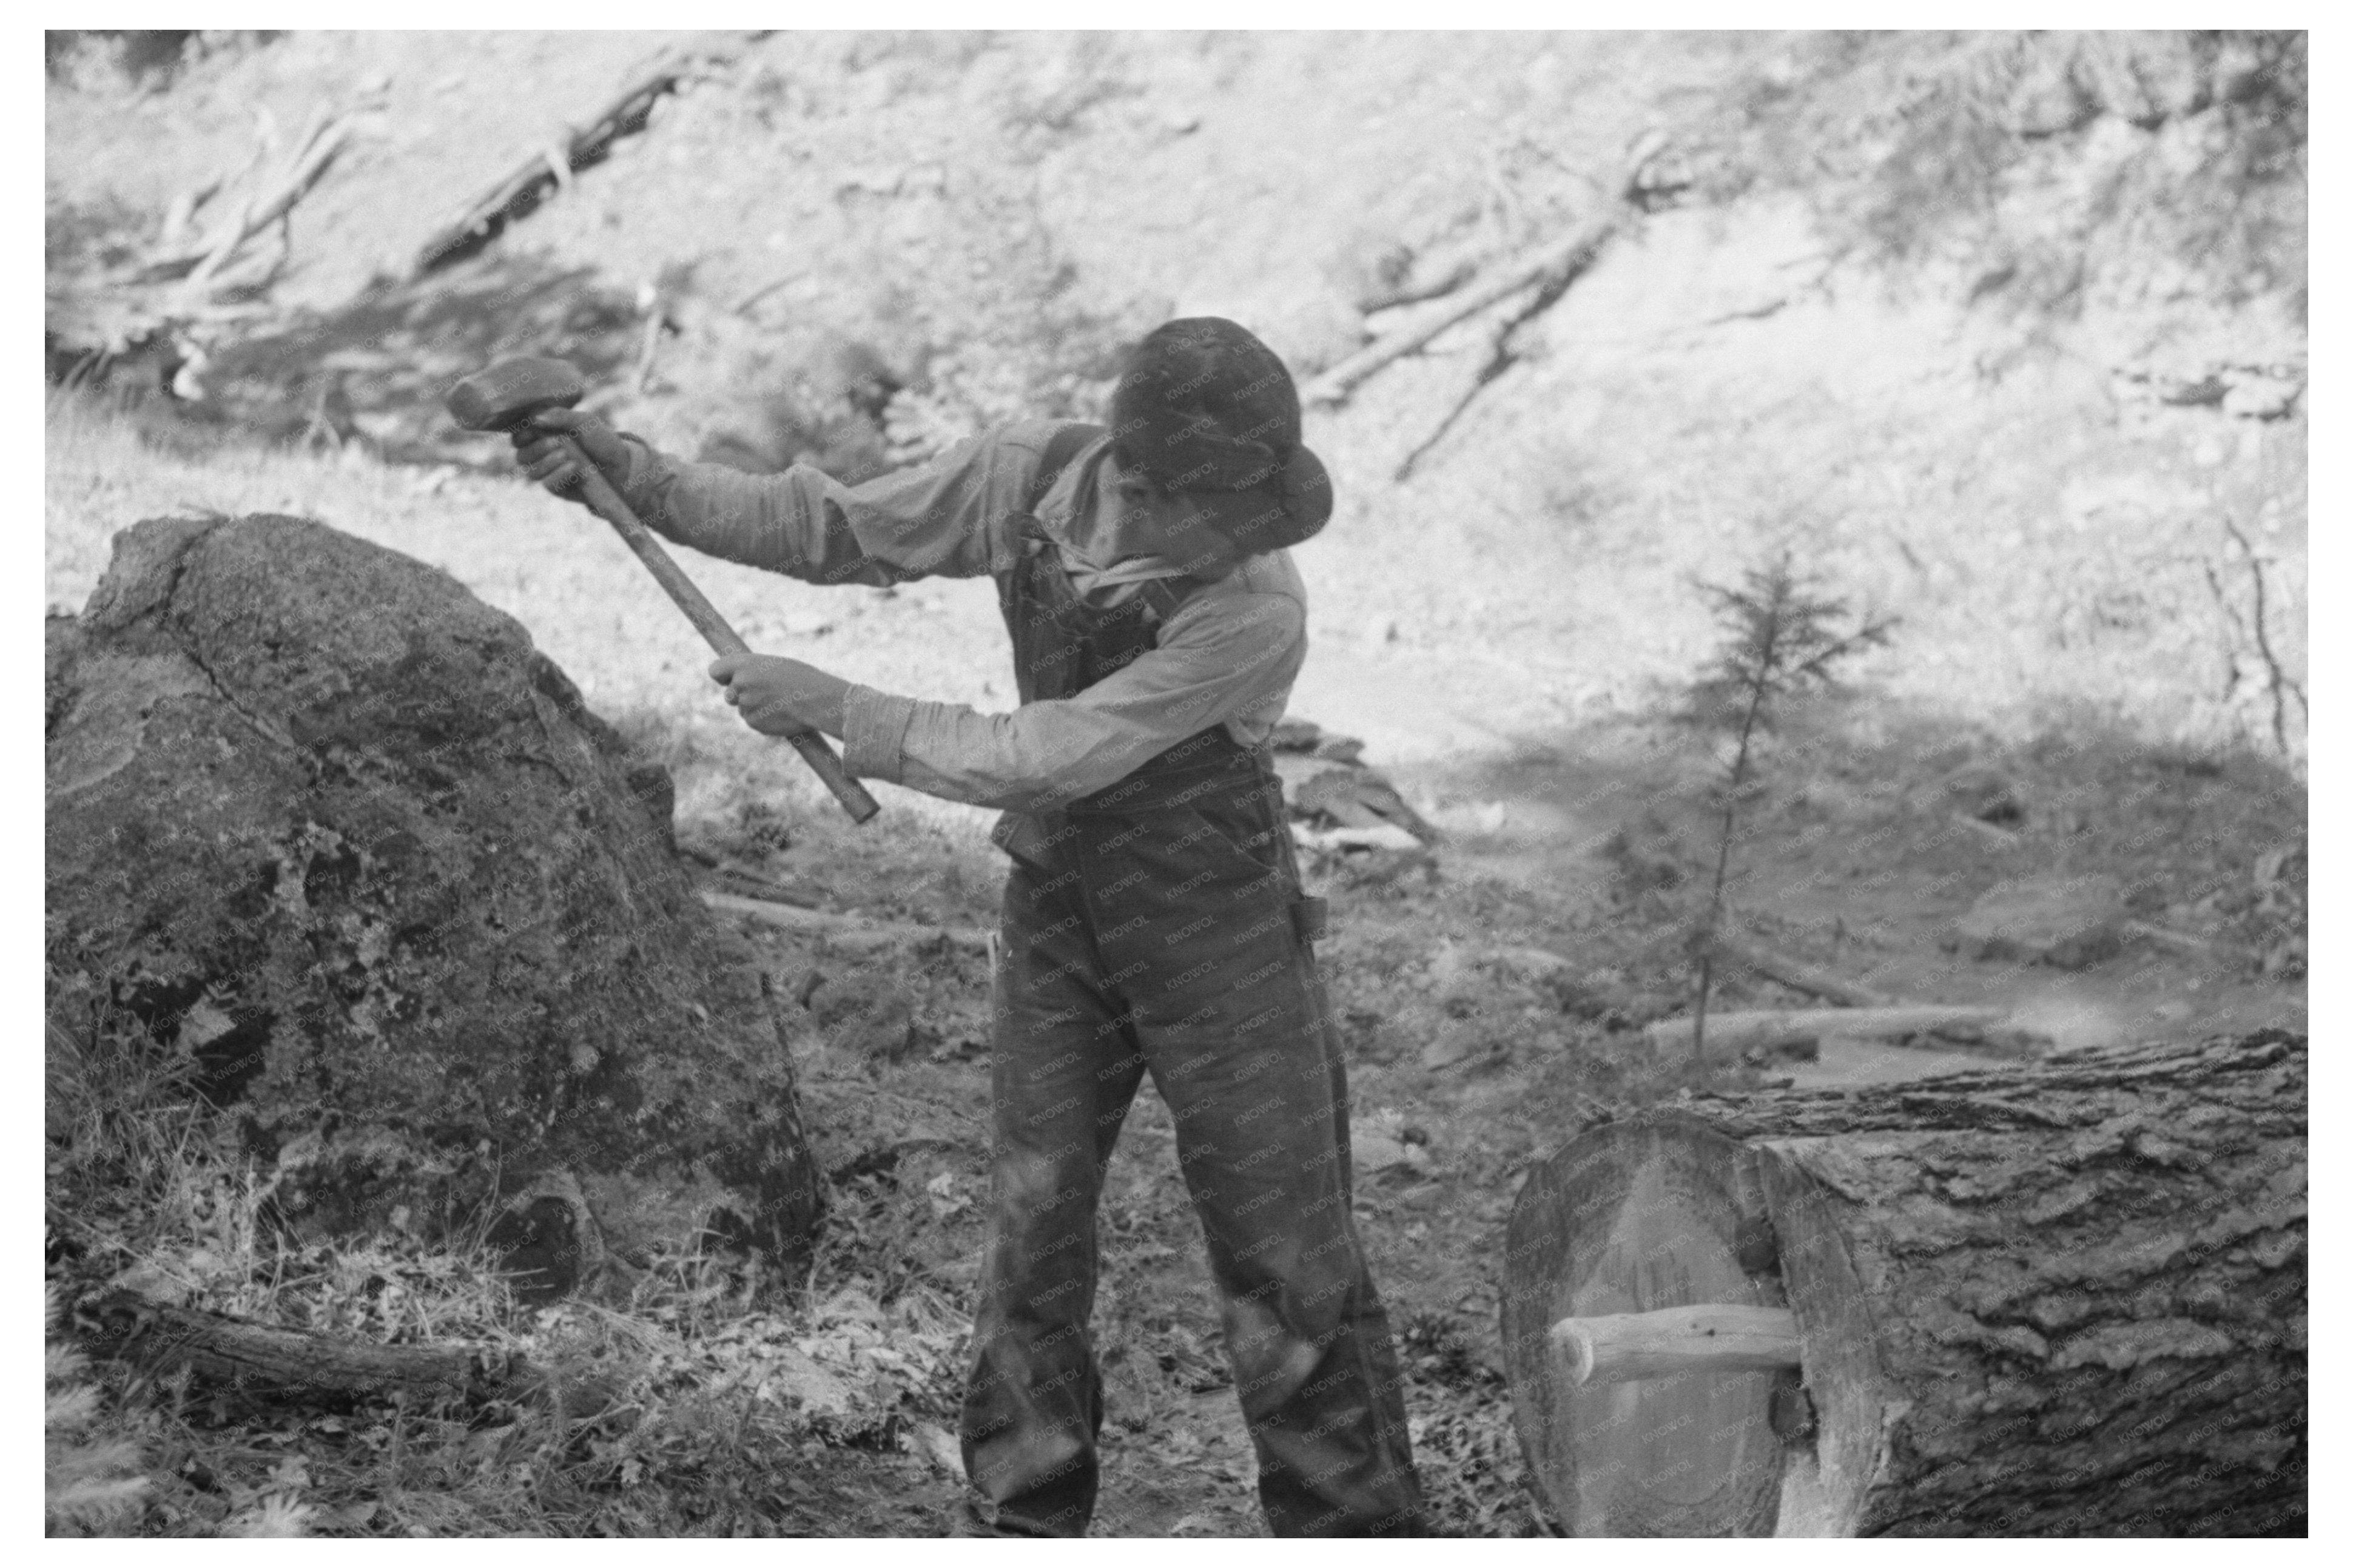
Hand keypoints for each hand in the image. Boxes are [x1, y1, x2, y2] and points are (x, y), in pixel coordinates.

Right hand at [509, 407, 633, 502]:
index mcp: (543, 434)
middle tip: (557, 442)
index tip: (535, 429)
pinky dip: (558, 475)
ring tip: (568, 455)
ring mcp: (548, 472)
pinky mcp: (557, 487)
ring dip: (548, 462)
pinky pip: (547, 484)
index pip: (518, 435)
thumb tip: (537, 418)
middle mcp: (541, 454)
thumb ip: (562, 417)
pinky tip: (573, 467)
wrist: (622, 466)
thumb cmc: (602, 441)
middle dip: (537, 448)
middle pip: (521, 454)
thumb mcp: (585, 422)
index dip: (522, 434)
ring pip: (531, 471)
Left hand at [709, 653, 850, 738]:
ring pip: (744, 709)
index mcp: (744, 664)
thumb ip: (752, 671)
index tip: (730, 679)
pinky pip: (754, 722)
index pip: (714, 671)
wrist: (817, 700)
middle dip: (742, 696)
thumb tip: (739, 680)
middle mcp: (739, 684)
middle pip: (729, 695)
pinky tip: (781, 715)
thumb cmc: (801, 677)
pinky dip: (765, 720)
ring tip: (780, 704)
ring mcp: (745, 705)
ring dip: (756, 708)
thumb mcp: (774, 664)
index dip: (723, 677)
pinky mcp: (753, 723)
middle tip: (765, 694)